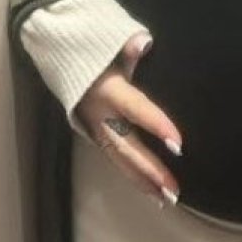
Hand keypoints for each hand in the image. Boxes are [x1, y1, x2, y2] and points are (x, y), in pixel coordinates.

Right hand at [76, 52, 182, 206]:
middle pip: (126, 146)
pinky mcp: (97, 136)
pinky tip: (152, 193)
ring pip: (120, 160)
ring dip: (143, 181)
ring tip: (167, 199)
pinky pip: (116, 160)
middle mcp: (100, 114)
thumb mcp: (109, 42)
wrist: (62, 59)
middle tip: (173, 189)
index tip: (178, 144)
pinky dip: (134, 177)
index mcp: (107, 89)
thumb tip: (142, 43)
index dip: (156, 125)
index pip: (135, 108)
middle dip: (150, 169)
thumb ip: (127, 44)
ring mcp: (96, 128)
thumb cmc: (96, 50)